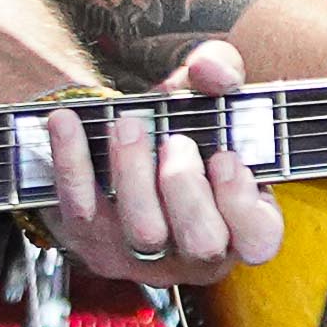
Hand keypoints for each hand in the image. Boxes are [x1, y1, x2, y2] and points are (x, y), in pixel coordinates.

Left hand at [33, 42, 281, 288]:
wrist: (125, 147)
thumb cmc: (183, 129)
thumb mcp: (208, 95)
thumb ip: (221, 72)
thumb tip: (209, 69)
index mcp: (240, 225)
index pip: (259, 238)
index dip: (243, 202)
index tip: (225, 158)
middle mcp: (196, 253)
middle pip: (201, 243)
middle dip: (187, 188)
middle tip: (175, 141)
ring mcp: (145, 258)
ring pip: (143, 234)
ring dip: (134, 174)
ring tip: (127, 126)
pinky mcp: (93, 244)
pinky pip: (81, 213)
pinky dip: (73, 164)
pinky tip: (67, 123)